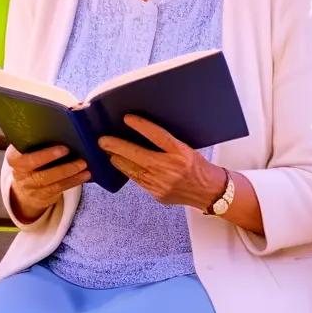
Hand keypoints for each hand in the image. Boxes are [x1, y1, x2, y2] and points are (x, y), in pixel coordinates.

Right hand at [6, 143, 90, 222]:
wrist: (26, 189)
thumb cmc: (31, 160)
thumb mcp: (26, 150)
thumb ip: (36, 140)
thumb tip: (61, 121)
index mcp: (14, 158)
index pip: (21, 156)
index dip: (42, 155)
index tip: (61, 148)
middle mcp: (21, 174)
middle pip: (38, 171)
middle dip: (57, 163)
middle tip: (72, 152)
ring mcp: (32, 187)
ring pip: (51, 181)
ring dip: (69, 172)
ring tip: (83, 164)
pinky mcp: (44, 195)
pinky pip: (60, 188)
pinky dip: (74, 181)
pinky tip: (85, 175)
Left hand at [98, 114, 222, 209]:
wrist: (209, 191)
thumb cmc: (196, 166)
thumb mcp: (185, 148)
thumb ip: (165, 142)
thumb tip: (141, 131)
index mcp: (181, 152)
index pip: (158, 135)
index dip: (141, 126)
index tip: (127, 118)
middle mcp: (171, 168)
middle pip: (138, 154)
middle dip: (117, 146)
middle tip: (103, 140)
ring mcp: (163, 183)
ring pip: (133, 169)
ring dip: (118, 159)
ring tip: (108, 151)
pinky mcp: (157, 194)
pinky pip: (138, 181)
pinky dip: (128, 171)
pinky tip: (120, 164)